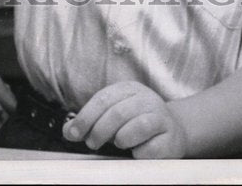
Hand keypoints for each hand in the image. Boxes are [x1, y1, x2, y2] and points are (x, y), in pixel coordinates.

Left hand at [63, 81, 188, 158]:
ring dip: (121, 139)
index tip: (73, 134)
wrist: (173, 130)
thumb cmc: (136, 123)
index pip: (103, 99)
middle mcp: (147, 99)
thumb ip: (91, 121)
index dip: (86, 117)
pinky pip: (151, 148)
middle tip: (91, 143)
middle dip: (99, 130)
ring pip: (137, 127)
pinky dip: (139, 152)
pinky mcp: (171, 139)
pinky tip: (137, 151)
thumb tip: (68, 131)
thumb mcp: (114, 115)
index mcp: (130, 89)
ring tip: (118, 143)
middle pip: (118, 113)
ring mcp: (161, 118)